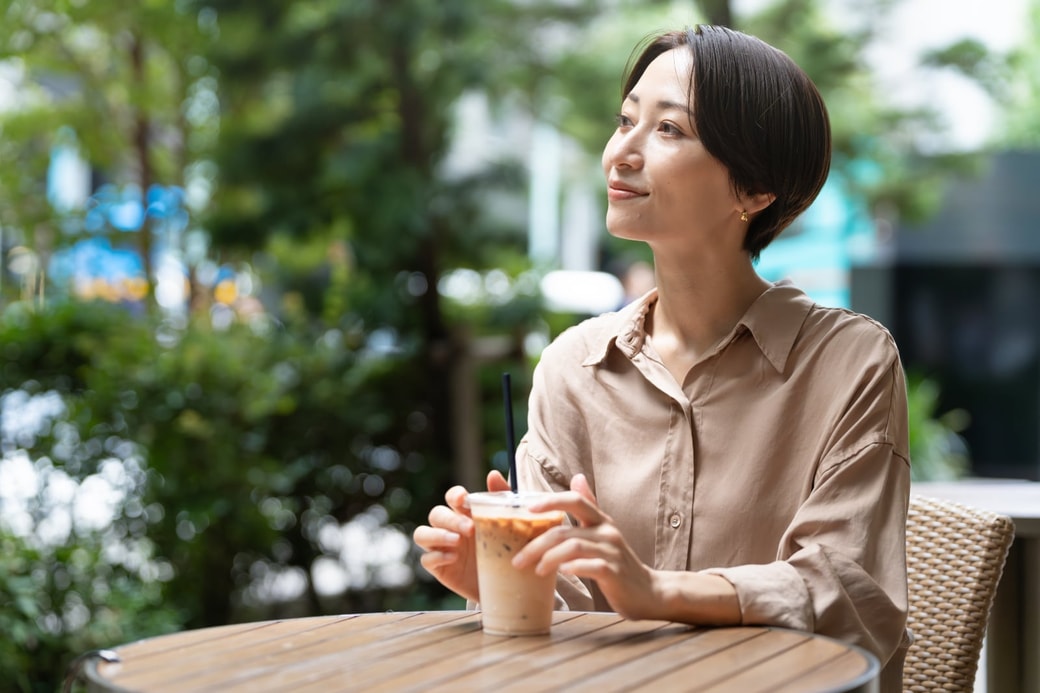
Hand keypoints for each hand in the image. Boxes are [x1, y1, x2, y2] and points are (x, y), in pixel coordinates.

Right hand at [412, 470, 510, 601]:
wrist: (508, 584)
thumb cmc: (507, 549)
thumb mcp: (510, 525)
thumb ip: (502, 498)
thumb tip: (492, 474)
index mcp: (465, 514)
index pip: (452, 497)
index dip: (454, 495)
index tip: (464, 499)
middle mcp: (450, 528)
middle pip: (436, 514)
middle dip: (450, 519)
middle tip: (470, 529)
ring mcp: (442, 547)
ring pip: (422, 534)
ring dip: (437, 535)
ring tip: (457, 542)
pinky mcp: (439, 568)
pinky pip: (426, 559)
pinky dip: (437, 556)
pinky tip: (453, 558)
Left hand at [513, 473, 660, 620]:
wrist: (647, 591)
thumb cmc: (617, 561)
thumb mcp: (602, 530)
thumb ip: (589, 506)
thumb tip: (577, 477)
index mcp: (600, 520)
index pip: (575, 501)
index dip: (551, 501)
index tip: (528, 509)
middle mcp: (607, 532)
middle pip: (565, 530)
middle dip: (537, 543)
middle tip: (518, 558)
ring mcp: (612, 552)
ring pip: (574, 547)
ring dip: (549, 558)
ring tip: (535, 570)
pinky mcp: (615, 573)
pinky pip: (591, 566)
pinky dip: (573, 568)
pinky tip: (560, 574)